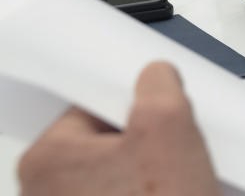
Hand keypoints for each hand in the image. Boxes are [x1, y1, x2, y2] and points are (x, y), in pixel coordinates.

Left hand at [18, 61, 217, 195]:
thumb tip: (155, 78)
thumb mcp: (170, 131)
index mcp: (49, 159)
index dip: (136, 103)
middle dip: (148, 143)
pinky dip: (153, 195)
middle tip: (177, 153)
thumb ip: (159, 88)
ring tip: (180, 183)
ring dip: (154, 174)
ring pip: (120, 176)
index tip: (160, 109)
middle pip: (107, 141)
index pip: (94, 104)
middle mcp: (47, 193)